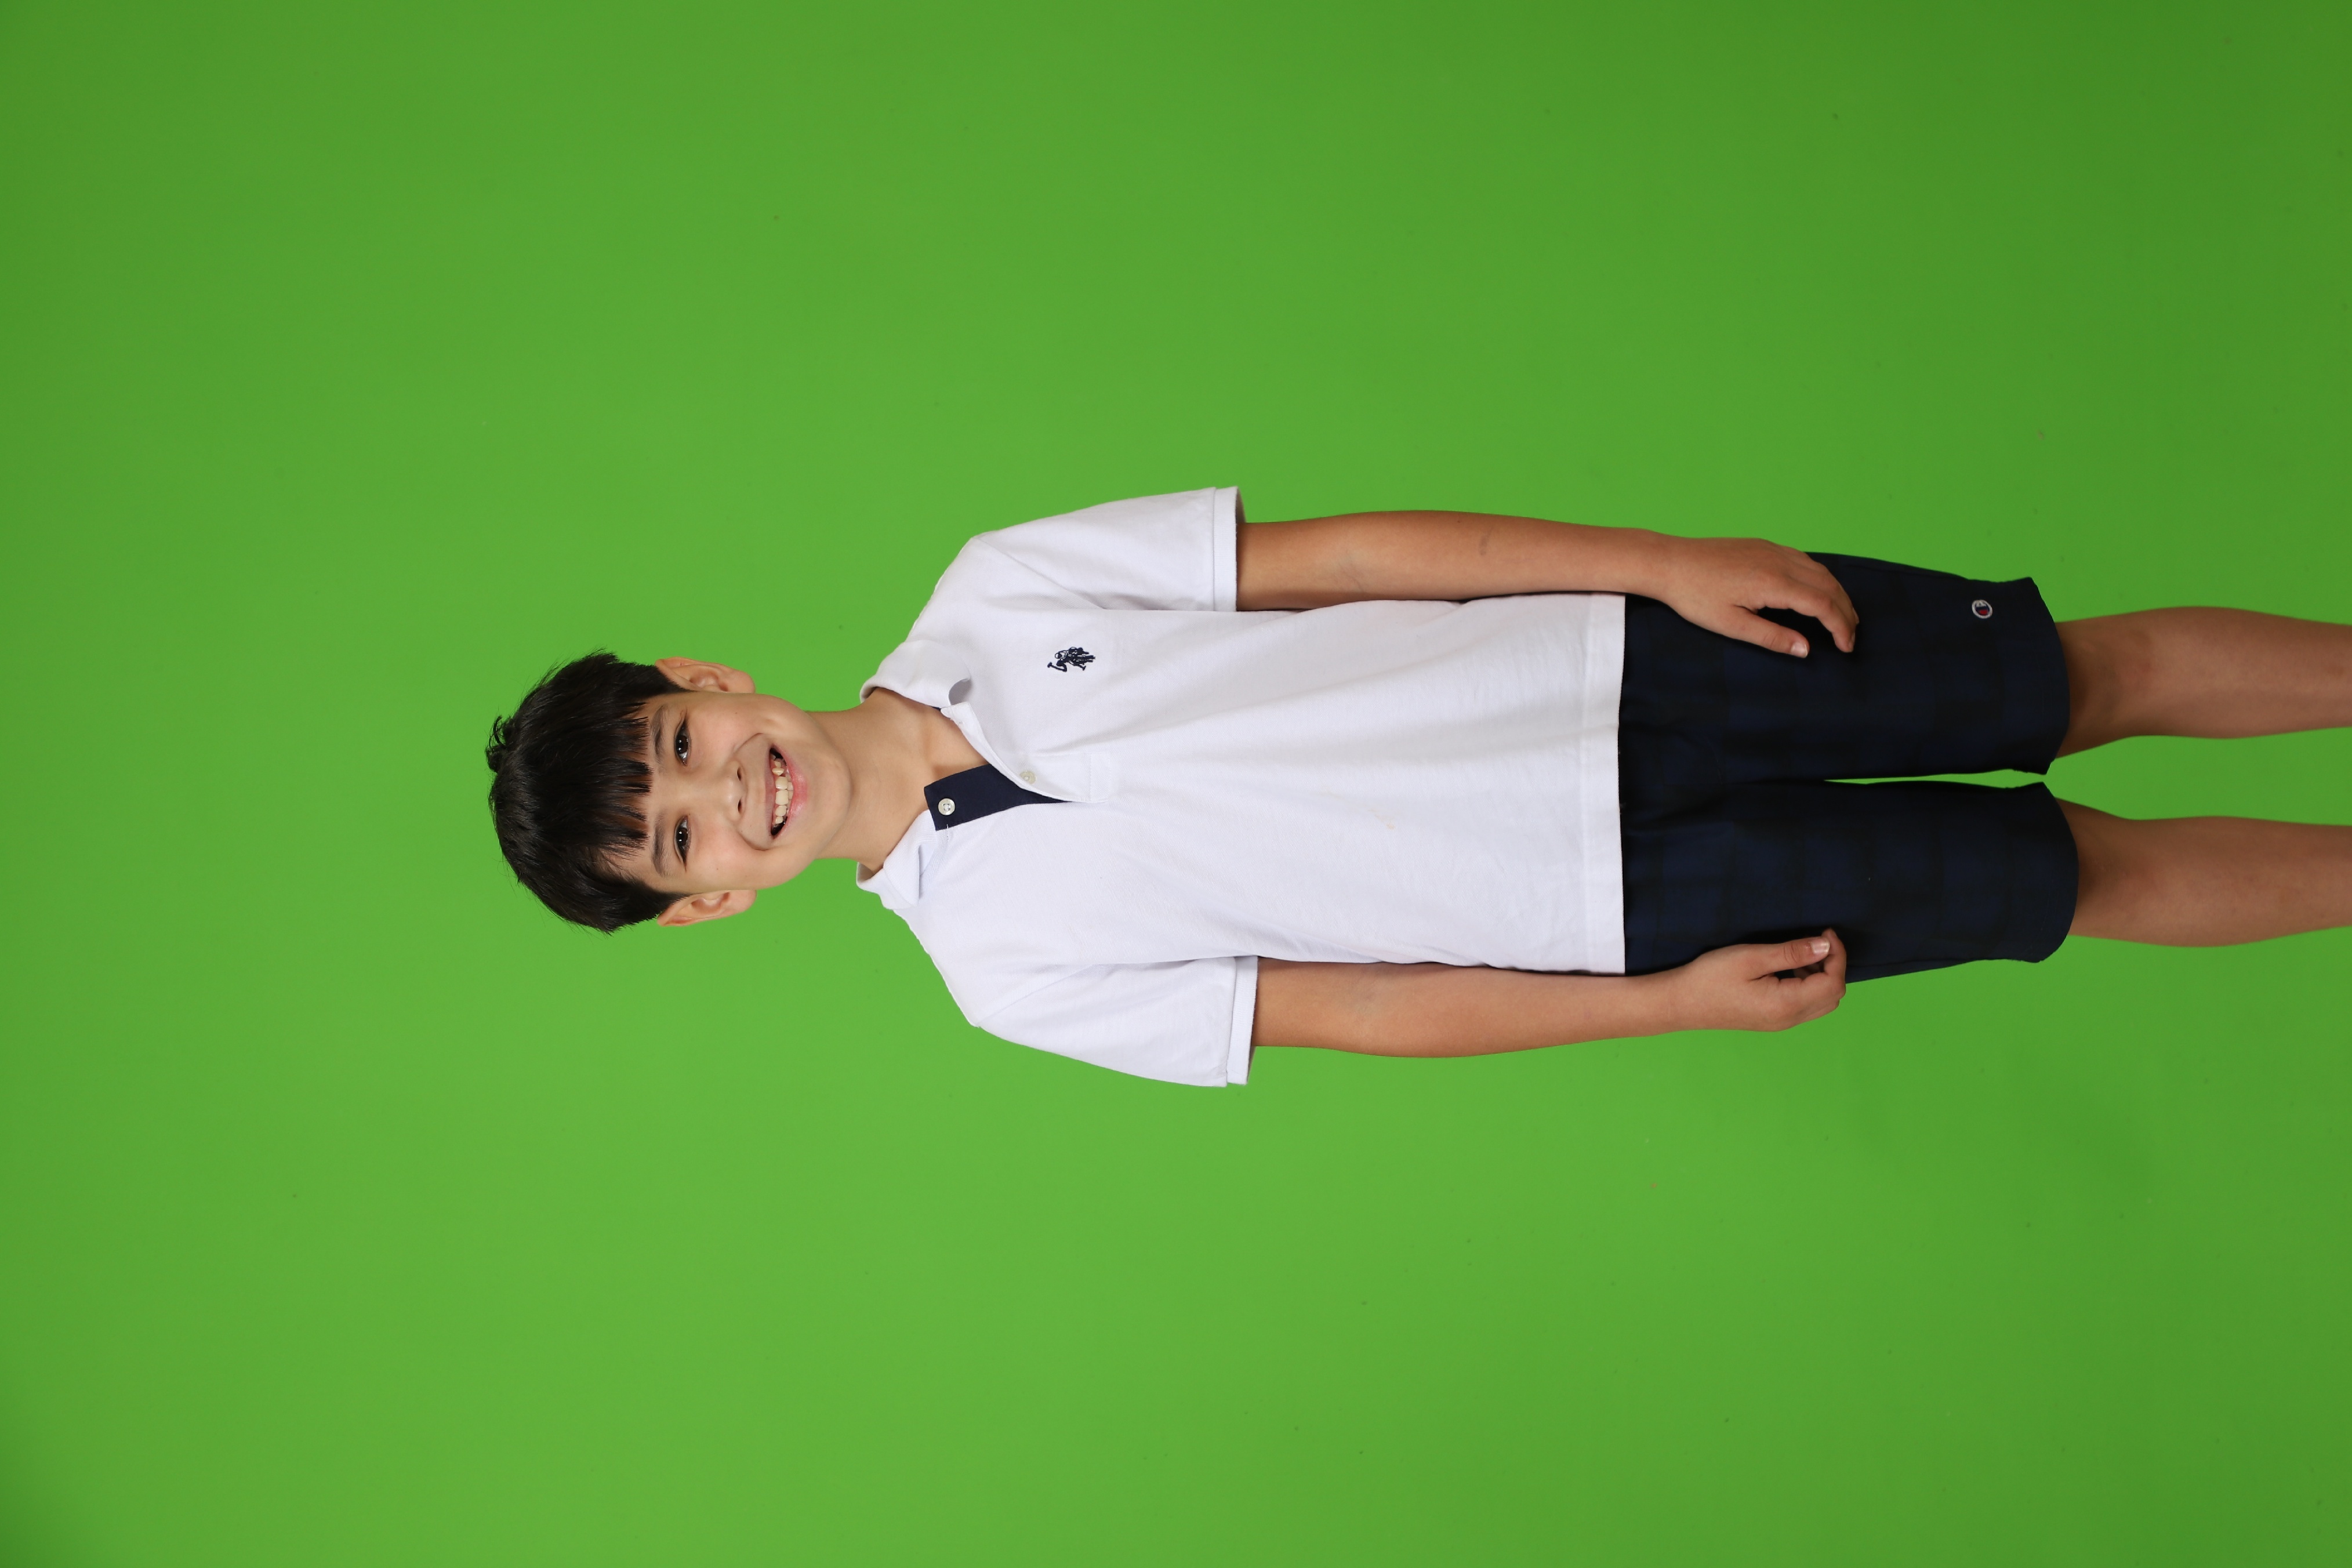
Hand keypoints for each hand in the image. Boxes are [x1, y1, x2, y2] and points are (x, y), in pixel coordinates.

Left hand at [1651, 536, 1858, 656]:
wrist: (1669, 562)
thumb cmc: (1694, 596)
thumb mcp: (1731, 625)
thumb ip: (1772, 637)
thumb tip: (1805, 649)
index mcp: (1774, 583)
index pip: (1823, 605)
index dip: (1841, 627)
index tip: (1846, 646)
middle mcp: (1780, 561)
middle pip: (1829, 585)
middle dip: (1846, 611)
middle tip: (1851, 635)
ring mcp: (1773, 550)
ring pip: (1819, 570)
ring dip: (1836, 593)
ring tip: (1841, 616)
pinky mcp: (1764, 545)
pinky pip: (1804, 560)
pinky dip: (1820, 578)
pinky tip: (1817, 591)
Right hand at [1667, 930, 1847, 1031]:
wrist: (1681, 1003)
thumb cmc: (1710, 977)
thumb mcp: (1751, 957)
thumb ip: (1791, 952)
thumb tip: (1825, 946)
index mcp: (1786, 1004)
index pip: (1833, 983)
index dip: (1837, 955)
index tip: (1825, 931)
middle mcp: (1789, 1019)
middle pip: (1834, 995)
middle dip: (1834, 965)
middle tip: (1818, 940)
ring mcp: (1781, 1023)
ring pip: (1822, 1002)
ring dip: (1822, 976)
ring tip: (1802, 953)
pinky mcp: (1773, 1020)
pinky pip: (1806, 1005)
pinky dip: (1809, 984)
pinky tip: (1788, 968)